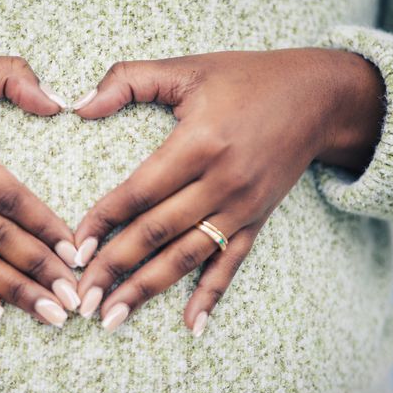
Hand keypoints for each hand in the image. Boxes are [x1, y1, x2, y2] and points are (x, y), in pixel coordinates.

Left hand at [70, 49, 384, 333]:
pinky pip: (230, 263)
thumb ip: (128, 79)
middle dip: (113, 268)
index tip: (73, 249)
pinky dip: (211, 296)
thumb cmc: (247, 77)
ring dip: (147, 290)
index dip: (103, 221)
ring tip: (112, 318)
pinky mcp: (257, 220)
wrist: (319, 96)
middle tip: (79, 299)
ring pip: (186, 257)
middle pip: (156, 233)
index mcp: (199, 143)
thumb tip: (77, 106)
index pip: (139, 192)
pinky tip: (190, 325)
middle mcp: (221, 182)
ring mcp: (242, 206)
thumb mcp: (188, 66)